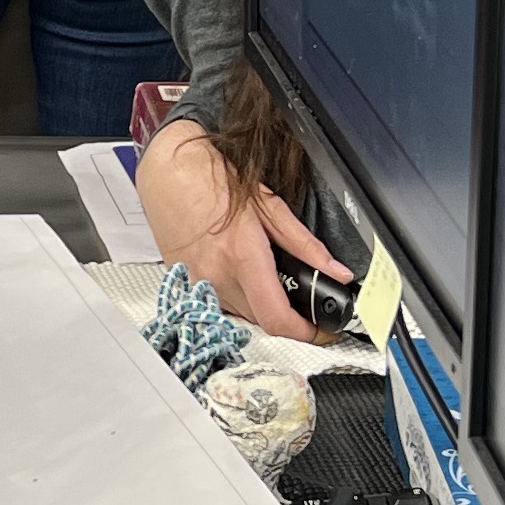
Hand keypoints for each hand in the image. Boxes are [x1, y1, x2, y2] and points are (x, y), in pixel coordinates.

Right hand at [142, 118, 350, 343]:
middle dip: (286, 314)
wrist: (168, 172)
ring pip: (241, 315)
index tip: (319, 330)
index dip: (304, 332)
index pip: (276, 317)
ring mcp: (198, 283)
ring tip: (263, 272)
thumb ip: (305, 244)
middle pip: (262, 321)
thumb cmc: (212, 180)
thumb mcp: (269, 207)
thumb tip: (335, 270)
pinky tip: (236, 268)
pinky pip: (220, 303)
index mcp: (242, 256)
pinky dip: (237, 295)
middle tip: (299, 294)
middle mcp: (217, 276)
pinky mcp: (186, 283)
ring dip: (260, 303)